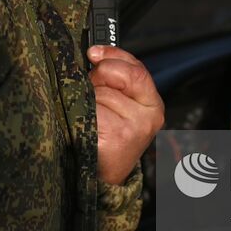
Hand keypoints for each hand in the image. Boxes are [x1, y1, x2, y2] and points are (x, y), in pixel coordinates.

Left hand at [88, 45, 164, 184]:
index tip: (93, 52)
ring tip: (89, 117)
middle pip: (112, 77)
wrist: (104, 177)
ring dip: (84, 100)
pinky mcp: (110, 139)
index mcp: (153, 105)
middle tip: (91, 93)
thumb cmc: (111, 135)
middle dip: (95, 79)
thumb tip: (94, 54)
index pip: (136, 69)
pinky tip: (83, 127)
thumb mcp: (125, 105)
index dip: (112, 55)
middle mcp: (147, 118)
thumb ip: (118, 79)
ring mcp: (130, 130)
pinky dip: (77, 114)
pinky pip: (86, 111)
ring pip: (95, 94)